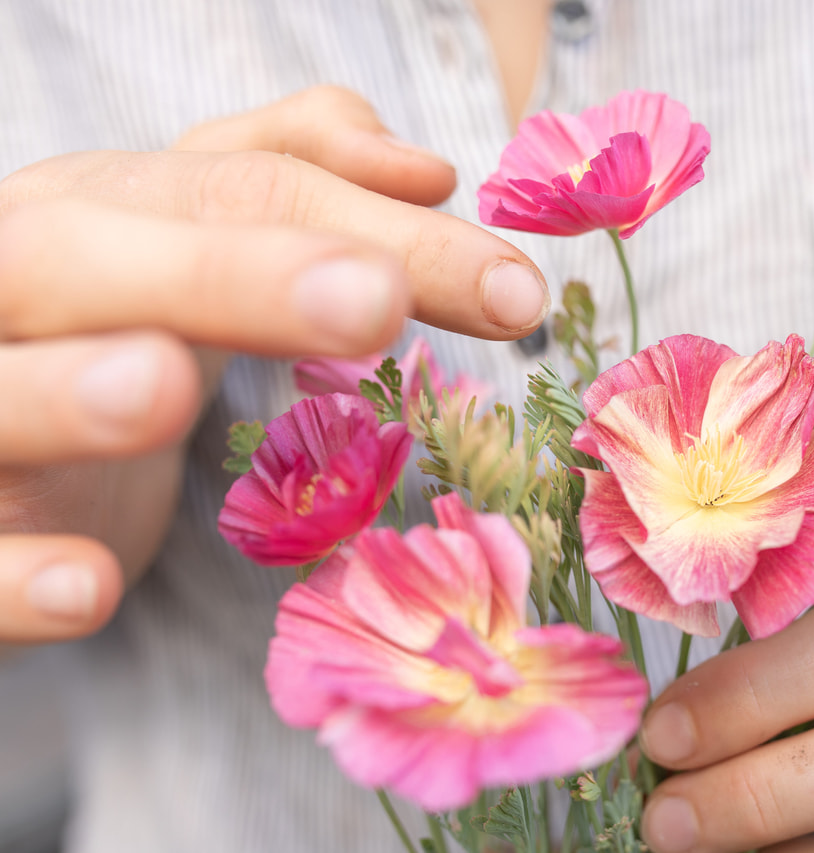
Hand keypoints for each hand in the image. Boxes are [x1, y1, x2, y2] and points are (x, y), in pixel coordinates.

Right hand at [0, 86, 548, 644]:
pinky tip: (92, 591)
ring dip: (68, 393)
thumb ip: (300, 183)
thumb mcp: (194, 238)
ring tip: (162, 390)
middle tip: (371, 299)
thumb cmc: (111, 323)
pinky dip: (10, 577)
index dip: (368, 229)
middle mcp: (4, 292)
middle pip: (84, 261)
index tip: (510, 288)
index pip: (227, 194)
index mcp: (82, 214)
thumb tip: (425, 168)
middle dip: (226, 273)